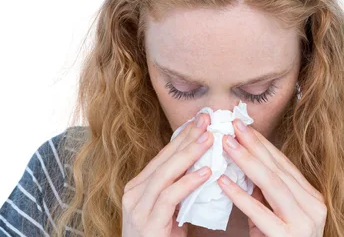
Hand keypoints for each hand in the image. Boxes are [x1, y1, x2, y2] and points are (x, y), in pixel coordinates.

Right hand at [121, 113, 213, 236]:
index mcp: (139, 187)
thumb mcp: (171, 211)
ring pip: (165, 174)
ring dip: (189, 154)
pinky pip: (169, 198)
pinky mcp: (147, 224)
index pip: (163, 156)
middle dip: (187, 137)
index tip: (201, 120)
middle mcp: (134, 193)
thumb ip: (181, 190)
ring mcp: (137, 208)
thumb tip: (206, 167)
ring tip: (209, 139)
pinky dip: (188, 183)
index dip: (183, 136)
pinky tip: (206, 173)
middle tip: (207, 119)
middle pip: (164, 159)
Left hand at [217, 120, 327, 236]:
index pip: (283, 164)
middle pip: (278, 169)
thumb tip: (243, 163)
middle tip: (232, 126)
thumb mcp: (274, 214)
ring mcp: (304, 224)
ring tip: (226, 145)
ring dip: (247, 162)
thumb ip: (264, 191)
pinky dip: (240, 196)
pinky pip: (261, 214)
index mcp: (310, 197)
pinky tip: (223, 182)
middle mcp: (313, 207)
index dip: (261, 143)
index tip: (241, 126)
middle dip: (253, 146)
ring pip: (273, 185)